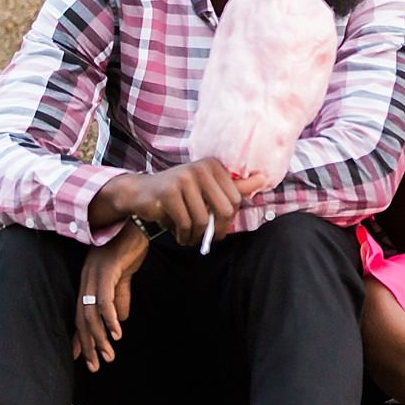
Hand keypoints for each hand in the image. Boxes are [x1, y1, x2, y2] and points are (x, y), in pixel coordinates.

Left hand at [73, 228, 149, 372]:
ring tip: (108, 356)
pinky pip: (105, 299)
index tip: (83, 359)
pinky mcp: (106, 270)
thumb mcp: (124, 276)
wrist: (134, 222)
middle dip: (88, 345)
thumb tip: (120, 319)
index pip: (81, 315)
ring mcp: (94, 275)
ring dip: (100, 337)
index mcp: (89, 282)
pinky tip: (117, 333)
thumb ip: (121, 296)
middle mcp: (87, 280)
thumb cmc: (129, 245)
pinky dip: (109, 318)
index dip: (81, 338)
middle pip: (82, 319)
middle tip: (96, 366)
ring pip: (91, 313)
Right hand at [100, 160, 271, 246]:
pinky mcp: (168, 192)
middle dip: (217, 230)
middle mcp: (200, 169)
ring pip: (203, 220)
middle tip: (207, 238)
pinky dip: (184, 235)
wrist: (141, 193)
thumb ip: (234, 187)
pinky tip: (180, 235)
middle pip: (224, 210)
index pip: (235, 199)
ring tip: (189, 237)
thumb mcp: (207, 189)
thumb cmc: (178, 194)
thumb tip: (264, 179)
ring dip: (196, 236)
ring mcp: (183, 179)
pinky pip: (185, 223)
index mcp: (213, 166)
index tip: (217, 226)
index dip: (228, 219)